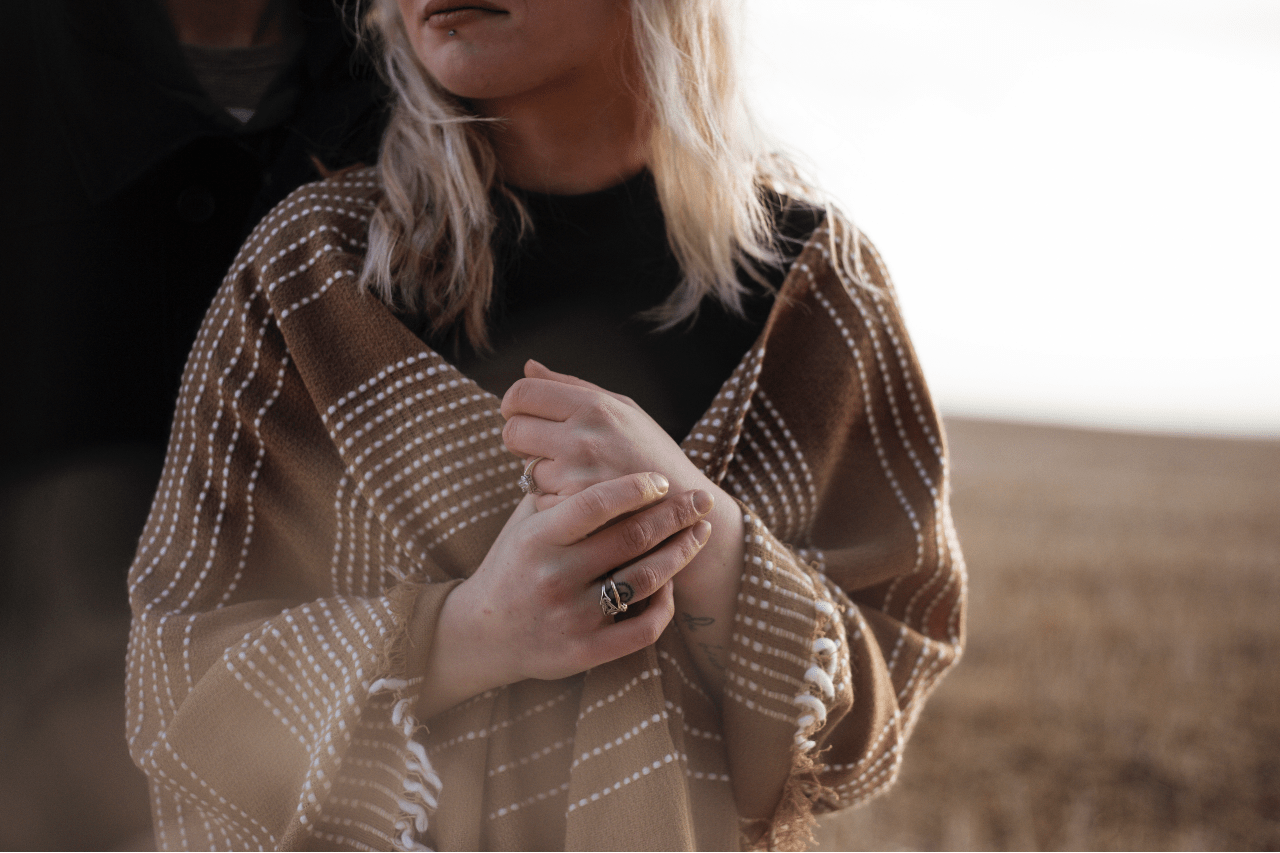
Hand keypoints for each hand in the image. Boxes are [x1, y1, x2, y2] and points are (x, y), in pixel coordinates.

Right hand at [496, 360, 747, 701]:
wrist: (481, 634)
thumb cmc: (511, 565)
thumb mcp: (524, 523)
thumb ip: (556, 489)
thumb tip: (590, 441)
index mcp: (537, 539)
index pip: (594, 504)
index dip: (635, 488)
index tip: (662, 480)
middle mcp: (554, 577)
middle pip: (631, 538)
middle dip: (675, 514)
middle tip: (701, 499)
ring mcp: (571, 617)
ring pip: (645, 580)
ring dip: (681, 553)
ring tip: (699, 533)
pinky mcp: (586, 652)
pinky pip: (643, 626)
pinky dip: (666, 603)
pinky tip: (672, 583)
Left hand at [500, 360, 710, 511]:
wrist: (684, 507)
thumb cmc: (651, 452)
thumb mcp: (622, 409)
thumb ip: (571, 386)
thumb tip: (527, 366)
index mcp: (594, 406)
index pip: (521, 393)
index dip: (513, 404)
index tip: (522, 414)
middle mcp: (583, 438)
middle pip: (512, 430)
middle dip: (519, 438)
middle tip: (540, 445)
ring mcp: (578, 477)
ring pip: (525, 468)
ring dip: (541, 472)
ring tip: (575, 474)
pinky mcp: (576, 511)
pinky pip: (539, 499)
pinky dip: (552, 500)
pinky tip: (580, 498)